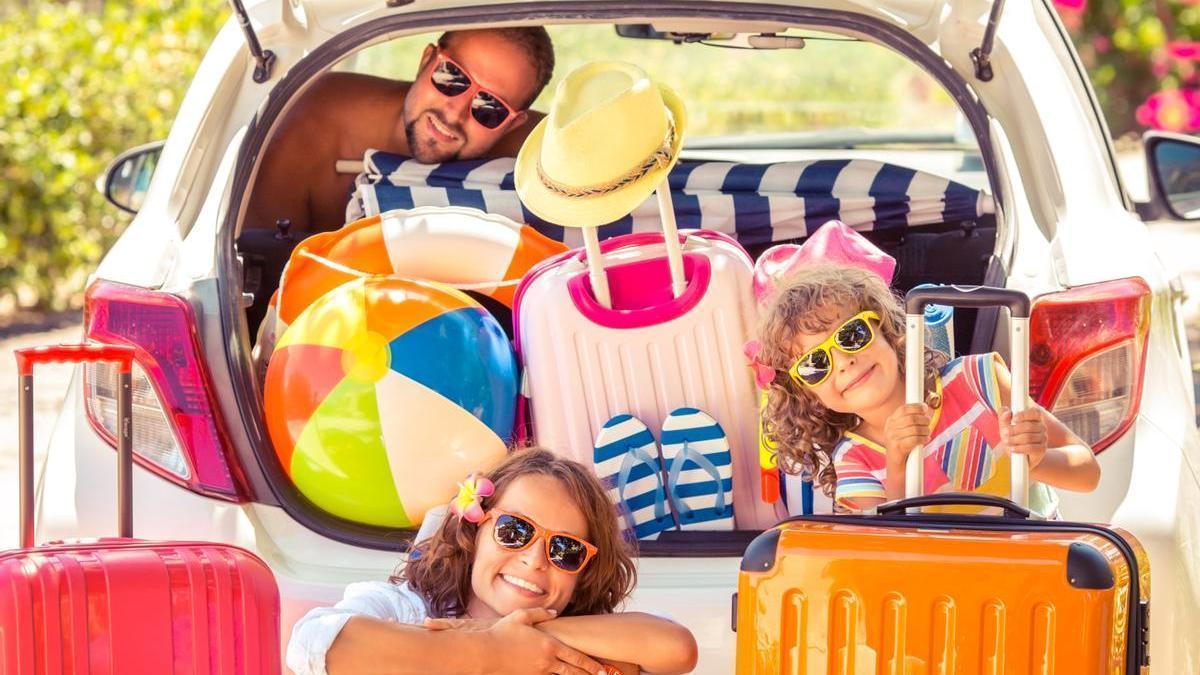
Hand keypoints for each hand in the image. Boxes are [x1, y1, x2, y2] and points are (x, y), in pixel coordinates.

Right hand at [436, 608, 604, 674]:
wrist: (485, 652)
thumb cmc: (502, 632)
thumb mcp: (522, 616)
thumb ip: (541, 613)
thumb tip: (554, 611)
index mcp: (548, 645)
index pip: (575, 657)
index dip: (589, 664)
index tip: (600, 669)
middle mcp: (546, 661)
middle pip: (572, 671)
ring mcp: (537, 672)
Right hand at [883, 403, 931, 467]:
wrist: (895, 464)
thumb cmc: (903, 445)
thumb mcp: (902, 430)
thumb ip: (910, 419)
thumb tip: (924, 408)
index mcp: (890, 421)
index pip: (903, 409)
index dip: (916, 407)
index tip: (925, 408)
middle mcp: (890, 428)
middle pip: (911, 418)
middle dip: (924, 419)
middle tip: (928, 422)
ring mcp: (892, 437)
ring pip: (915, 429)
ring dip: (925, 430)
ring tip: (927, 433)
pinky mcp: (897, 447)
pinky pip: (915, 439)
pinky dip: (923, 438)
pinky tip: (926, 439)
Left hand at [1000, 407, 1047, 469]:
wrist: (1019, 456)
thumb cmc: (1012, 436)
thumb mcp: (1005, 425)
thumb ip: (1003, 416)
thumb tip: (1007, 412)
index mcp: (1035, 418)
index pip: (1035, 412)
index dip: (1024, 415)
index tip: (1013, 419)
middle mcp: (1042, 427)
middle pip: (1029, 426)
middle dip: (1014, 429)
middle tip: (1004, 432)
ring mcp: (1043, 438)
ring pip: (1028, 437)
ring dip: (1014, 439)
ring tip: (1006, 441)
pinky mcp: (1042, 449)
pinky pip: (1030, 448)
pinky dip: (1019, 448)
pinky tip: (1012, 449)